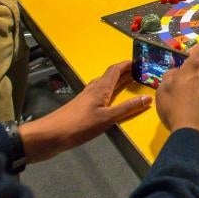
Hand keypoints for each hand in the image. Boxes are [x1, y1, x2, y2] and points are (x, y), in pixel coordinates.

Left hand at [18, 60, 151, 162]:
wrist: (51, 135)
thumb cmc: (79, 124)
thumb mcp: (107, 118)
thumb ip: (127, 108)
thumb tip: (147, 97)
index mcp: (101, 88)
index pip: (115, 70)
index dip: (127, 64)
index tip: (139, 62)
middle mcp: (93, 89)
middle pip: (110, 76)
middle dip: (125, 72)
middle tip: (139, 73)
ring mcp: (86, 98)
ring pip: (104, 85)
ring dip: (116, 82)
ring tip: (128, 85)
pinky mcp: (81, 108)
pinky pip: (99, 95)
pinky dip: (109, 94)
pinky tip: (110, 102)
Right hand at [155, 44, 198, 149]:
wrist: (195, 132)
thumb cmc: (175, 107)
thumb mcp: (162, 89)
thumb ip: (171, 75)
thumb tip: (177, 72)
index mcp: (196, 66)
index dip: (194, 52)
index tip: (187, 60)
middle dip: (196, 75)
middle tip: (185, 88)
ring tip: (192, 104)